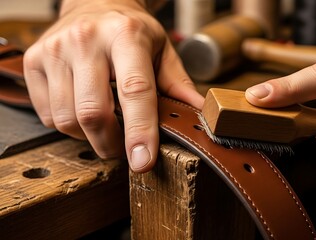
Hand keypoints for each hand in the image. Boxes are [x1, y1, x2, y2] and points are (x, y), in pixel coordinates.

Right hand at [23, 0, 203, 172]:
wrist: (95, 4)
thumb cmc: (131, 31)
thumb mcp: (162, 51)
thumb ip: (179, 84)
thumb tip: (199, 115)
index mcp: (126, 35)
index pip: (134, 90)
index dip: (140, 130)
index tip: (143, 161)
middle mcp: (87, 40)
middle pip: (93, 112)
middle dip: (111, 144)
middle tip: (124, 148)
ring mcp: (55, 50)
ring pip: (67, 119)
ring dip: (89, 136)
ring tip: (104, 124)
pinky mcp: (34, 62)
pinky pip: (48, 115)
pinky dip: (68, 125)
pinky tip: (82, 110)